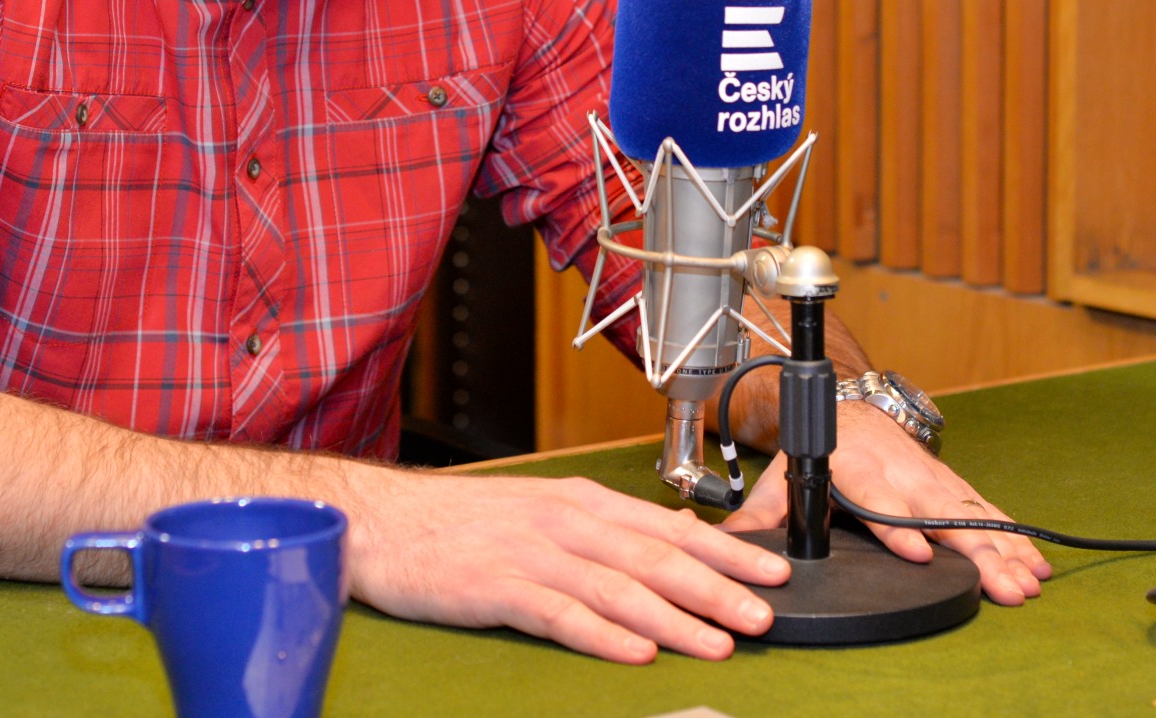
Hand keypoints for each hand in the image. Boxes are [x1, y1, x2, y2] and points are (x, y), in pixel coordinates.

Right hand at [344, 467, 791, 663]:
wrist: (382, 521)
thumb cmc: (461, 523)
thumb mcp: (543, 512)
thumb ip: (608, 530)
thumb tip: (677, 543)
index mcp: (580, 503)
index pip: (668, 526)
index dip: (726, 552)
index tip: (773, 573)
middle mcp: (564, 523)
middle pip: (654, 557)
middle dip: (716, 588)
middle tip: (763, 615)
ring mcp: (530, 554)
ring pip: (618, 587)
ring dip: (674, 618)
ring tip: (718, 643)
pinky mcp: (496, 587)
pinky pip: (558, 613)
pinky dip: (601, 634)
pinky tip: (635, 652)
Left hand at [717, 404, 1050, 605]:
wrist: (854, 408)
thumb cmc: (821, 451)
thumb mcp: (781, 477)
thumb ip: (758, 517)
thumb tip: (726, 549)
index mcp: (855, 469)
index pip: (877, 502)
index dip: (896, 527)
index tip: (918, 553)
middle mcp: (900, 473)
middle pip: (940, 515)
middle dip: (973, 551)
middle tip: (1001, 585)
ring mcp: (930, 479)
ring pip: (971, 516)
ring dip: (1002, 551)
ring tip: (1026, 583)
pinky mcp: (952, 486)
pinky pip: (987, 513)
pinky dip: (1014, 539)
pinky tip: (1035, 566)